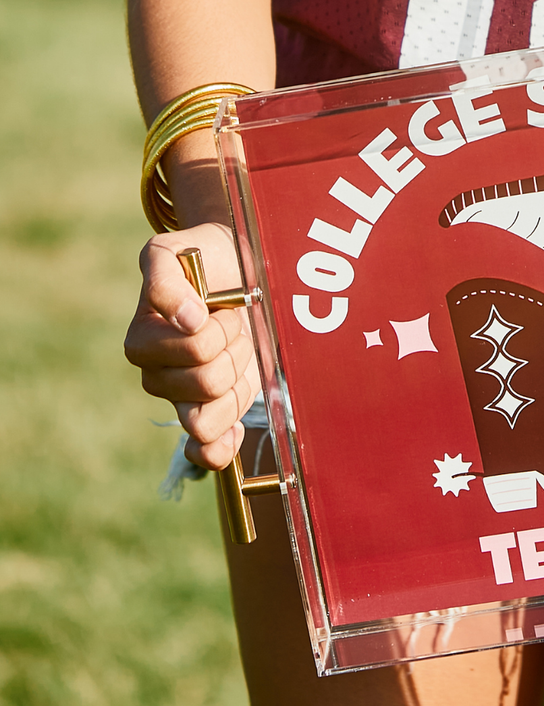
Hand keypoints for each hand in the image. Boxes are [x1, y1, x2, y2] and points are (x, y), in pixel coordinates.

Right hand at [125, 222, 259, 469]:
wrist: (233, 268)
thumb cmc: (202, 258)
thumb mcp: (172, 252)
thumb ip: (166, 281)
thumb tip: (186, 320)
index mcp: (142, 341)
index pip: (194, 350)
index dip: (217, 328)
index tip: (217, 306)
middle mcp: (156, 375)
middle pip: (207, 385)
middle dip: (234, 350)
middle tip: (232, 325)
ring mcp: (182, 398)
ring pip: (208, 420)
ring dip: (238, 382)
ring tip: (237, 351)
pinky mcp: (210, 413)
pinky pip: (206, 452)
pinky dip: (221, 447)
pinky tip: (237, 429)